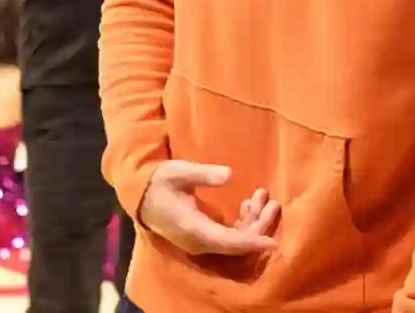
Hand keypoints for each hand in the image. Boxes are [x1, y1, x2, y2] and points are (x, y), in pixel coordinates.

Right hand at [139, 160, 279, 255]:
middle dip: (258, 225)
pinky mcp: (203, 236)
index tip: (274, 240)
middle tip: (272, 201)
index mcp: (194, 228)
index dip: (252, 242)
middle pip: (237, 243)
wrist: (140, 196)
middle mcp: (199, 241)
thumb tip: (229, 175)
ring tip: (262, 195)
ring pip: (234, 240)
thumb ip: (203, 174)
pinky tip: (247, 204)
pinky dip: (242, 223)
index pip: (229, 242)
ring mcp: (201, 241)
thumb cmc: (159, 182)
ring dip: (252, 222)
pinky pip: (228, 237)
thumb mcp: (178, 172)